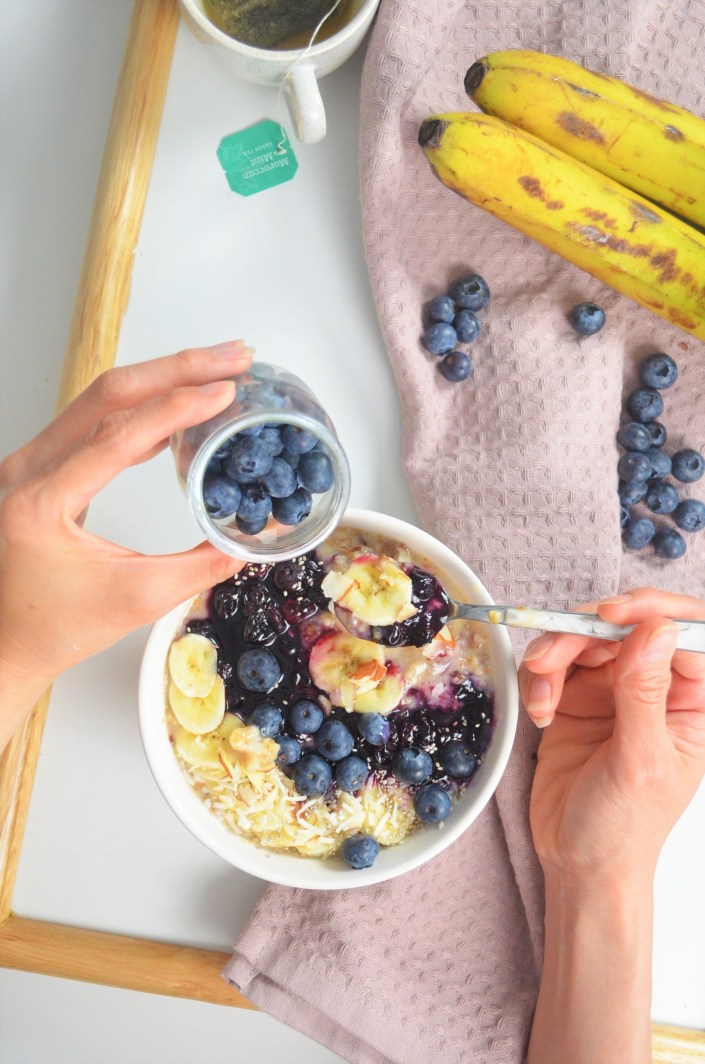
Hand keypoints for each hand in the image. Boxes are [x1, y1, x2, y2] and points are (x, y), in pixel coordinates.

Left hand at [0, 342, 251, 742]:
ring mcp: (31, 462)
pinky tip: (179, 401)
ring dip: (162, 377)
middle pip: (108, 394)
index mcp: (40, 501)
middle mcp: (26, 470)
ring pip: (100, 398)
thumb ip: (200, 567)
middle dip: (177, 369)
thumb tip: (253, 542)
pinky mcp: (44, 465)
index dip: (177, 408)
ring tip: (217, 368)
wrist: (7, 641)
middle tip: (234, 357)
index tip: (224, 391)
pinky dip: (143, 404)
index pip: (117, 436)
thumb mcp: (138, 599)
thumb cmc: (57, 626)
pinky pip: (95, 417)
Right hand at [519, 589, 704, 884]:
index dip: (651, 611)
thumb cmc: (627, 826)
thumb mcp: (640, 760)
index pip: (685, 633)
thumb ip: (645, 692)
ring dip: (554, 658)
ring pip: (583, 640)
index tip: (613, 614)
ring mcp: (614, 690)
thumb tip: (654, 629)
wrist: (580, 863)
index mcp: (693, 701)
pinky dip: (539, 681)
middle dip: (583, 634)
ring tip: (541, 698)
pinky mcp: (576, 698)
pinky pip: (554, 665)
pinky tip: (539, 712)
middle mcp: (656, 687)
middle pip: (624, 627)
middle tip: (550, 657)